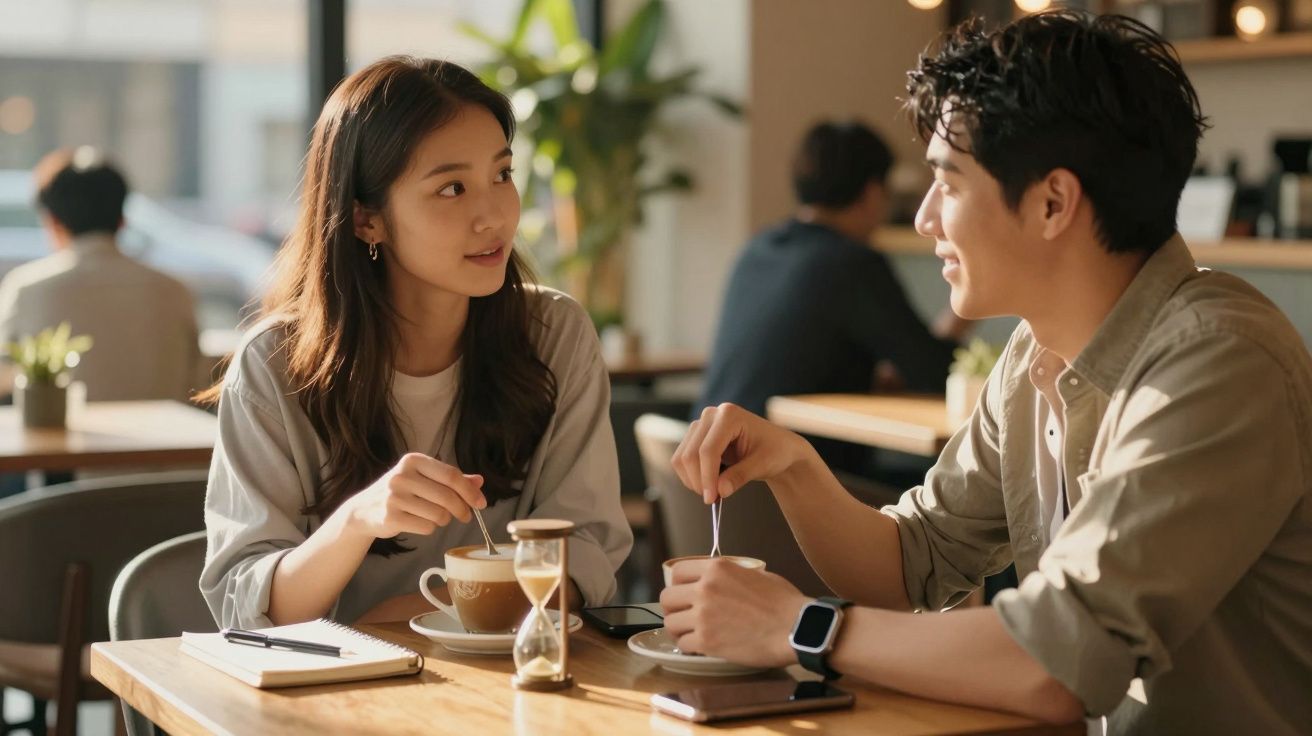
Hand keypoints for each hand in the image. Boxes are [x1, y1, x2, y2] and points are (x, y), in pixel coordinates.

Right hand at [338, 453, 486, 538]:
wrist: (364, 510)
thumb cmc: (401, 492)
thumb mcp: (424, 479)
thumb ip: (451, 479)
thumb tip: (479, 481)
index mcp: (414, 461)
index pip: (451, 475)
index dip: (470, 491)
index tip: (481, 503)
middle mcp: (403, 476)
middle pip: (448, 497)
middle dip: (462, 510)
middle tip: (466, 516)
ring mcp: (394, 497)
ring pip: (439, 514)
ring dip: (444, 520)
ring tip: (435, 517)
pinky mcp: (391, 517)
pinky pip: (427, 527)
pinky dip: (430, 528)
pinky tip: (420, 522)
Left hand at [659, 557, 807, 666]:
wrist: (797, 628)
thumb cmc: (784, 602)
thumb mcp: (755, 573)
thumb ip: (730, 575)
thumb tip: (720, 580)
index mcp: (717, 568)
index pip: (677, 571)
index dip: (678, 584)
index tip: (683, 594)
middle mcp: (705, 589)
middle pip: (667, 598)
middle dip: (673, 608)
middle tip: (683, 616)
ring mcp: (704, 616)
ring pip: (670, 624)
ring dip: (679, 630)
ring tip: (690, 634)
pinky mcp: (708, 641)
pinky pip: (683, 645)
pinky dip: (690, 647)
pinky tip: (701, 647)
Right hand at [672, 402, 809, 502]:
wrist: (776, 447)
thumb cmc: (775, 450)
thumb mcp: (763, 464)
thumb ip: (740, 476)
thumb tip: (720, 490)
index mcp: (729, 415)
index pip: (708, 450)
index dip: (707, 477)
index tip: (711, 498)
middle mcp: (711, 415)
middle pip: (690, 454)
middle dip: (698, 481)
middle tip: (712, 499)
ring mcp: (701, 425)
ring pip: (682, 458)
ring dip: (693, 480)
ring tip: (713, 492)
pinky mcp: (695, 437)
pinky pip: (682, 460)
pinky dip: (691, 476)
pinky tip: (710, 483)